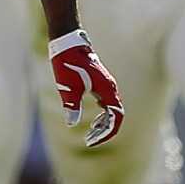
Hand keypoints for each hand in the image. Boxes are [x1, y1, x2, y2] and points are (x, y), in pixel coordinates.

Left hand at [48, 29, 123, 147]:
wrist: (68, 42)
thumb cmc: (68, 63)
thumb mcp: (68, 87)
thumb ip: (72, 106)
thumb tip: (72, 123)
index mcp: (106, 90)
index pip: (116, 117)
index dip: (107, 132)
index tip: (92, 141)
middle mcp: (110, 88)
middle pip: (116, 115)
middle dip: (105, 131)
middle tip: (89, 141)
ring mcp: (106, 85)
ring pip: (113, 110)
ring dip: (104, 124)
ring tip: (90, 135)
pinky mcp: (100, 83)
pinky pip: (108, 103)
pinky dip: (103, 115)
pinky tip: (93, 122)